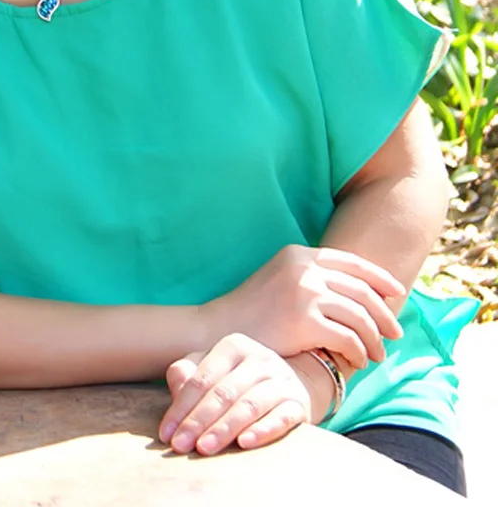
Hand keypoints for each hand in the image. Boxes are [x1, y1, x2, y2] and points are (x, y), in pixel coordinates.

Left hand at [158, 333, 320, 455]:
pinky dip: (263, 429)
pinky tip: (245, 443)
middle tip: (180, 445)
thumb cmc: (238, 379)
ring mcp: (281, 379)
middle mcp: (259, 358)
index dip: (181, 407)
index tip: (166, 434)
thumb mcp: (211, 370)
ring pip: (250, 404)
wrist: (289, 383)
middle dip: (198, 420)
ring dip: (225, 428)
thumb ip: (188, 374)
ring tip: (204, 448)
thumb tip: (177, 385)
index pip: (202, 379)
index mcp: (233, 346)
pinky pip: (282, 417)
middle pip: (223, 392)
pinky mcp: (299, 402)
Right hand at [201, 245, 404, 369]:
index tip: (397, 293)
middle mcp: (304, 269)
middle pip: (362, 290)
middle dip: (385, 313)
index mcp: (298, 254)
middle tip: (395, 333)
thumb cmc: (250, 310)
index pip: (352, 262)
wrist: (218, 328)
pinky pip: (347, 338)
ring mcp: (304, 293)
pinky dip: (358, 352)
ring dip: (375, 338)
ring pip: (360, 316)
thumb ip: (309, 276)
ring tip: (378, 354)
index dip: (380, 278)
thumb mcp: (279, 279)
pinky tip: (358, 361)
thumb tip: (353, 290)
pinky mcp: (304, 321)